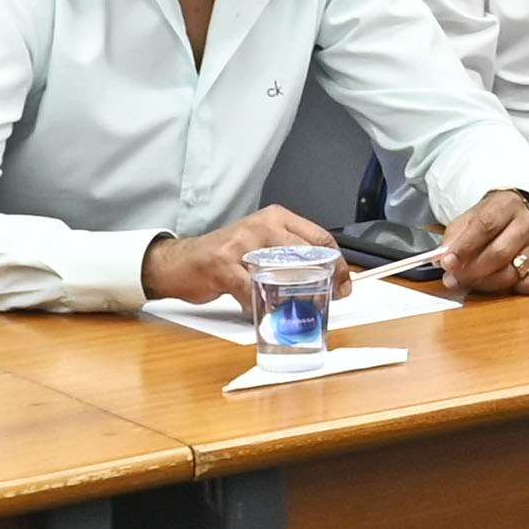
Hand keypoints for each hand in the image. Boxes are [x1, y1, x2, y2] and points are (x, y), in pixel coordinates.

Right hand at [140, 208, 342, 309]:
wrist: (183, 261)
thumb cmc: (226, 255)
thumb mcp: (263, 244)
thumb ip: (290, 255)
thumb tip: (326, 276)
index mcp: (276, 218)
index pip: (319, 237)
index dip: (337, 263)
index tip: (344, 283)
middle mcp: (262, 226)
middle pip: (307, 253)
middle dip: (324, 279)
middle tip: (331, 297)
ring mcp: (242, 244)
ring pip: (282, 272)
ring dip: (294, 296)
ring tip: (298, 309)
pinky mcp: (223, 265)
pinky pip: (251, 291)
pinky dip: (259, 306)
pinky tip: (260, 311)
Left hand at [434, 187, 528, 295]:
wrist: (512, 215)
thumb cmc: (487, 221)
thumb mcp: (467, 220)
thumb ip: (454, 239)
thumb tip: (444, 260)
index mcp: (506, 204)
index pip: (485, 226)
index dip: (464, 248)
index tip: (447, 263)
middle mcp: (527, 222)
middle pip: (499, 252)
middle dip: (472, 270)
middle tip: (453, 278)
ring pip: (512, 272)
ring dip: (485, 283)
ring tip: (468, 282)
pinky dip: (520, 289)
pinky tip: (503, 286)